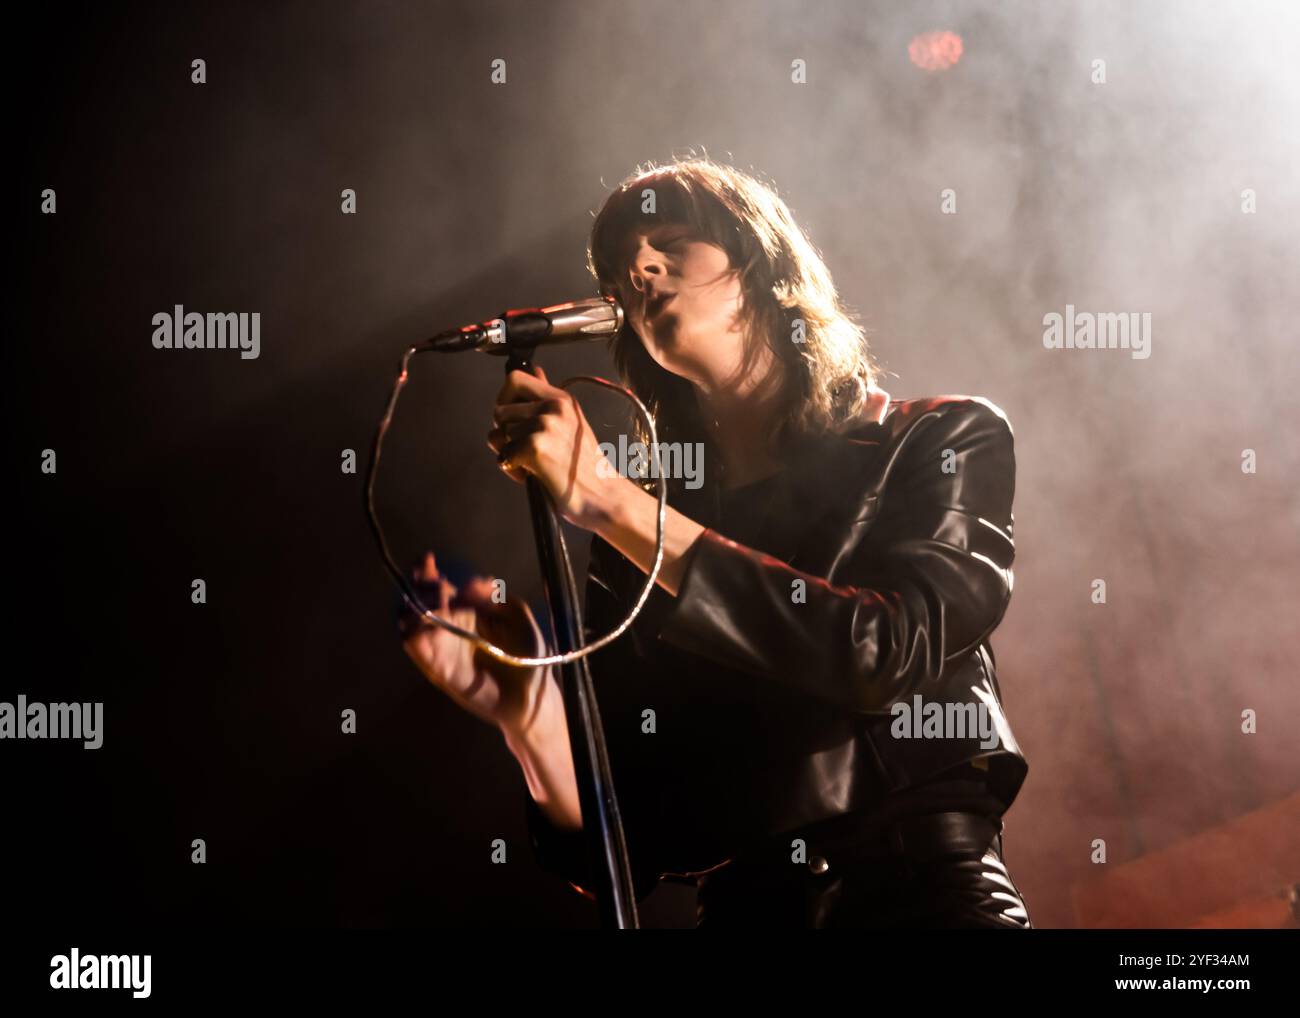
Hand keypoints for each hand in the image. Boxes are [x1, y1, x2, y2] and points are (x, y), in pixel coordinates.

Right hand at [399, 550, 552, 734]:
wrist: (533, 695)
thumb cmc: (528, 655)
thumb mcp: (516, 615)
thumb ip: (494, 597)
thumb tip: (470, 581)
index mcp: (466, 610)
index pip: (439, 587)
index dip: (428, 572)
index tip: (427, 559)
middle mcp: (448, 627)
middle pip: (419, 601)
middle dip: (420, 587)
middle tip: (437, 584)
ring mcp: (442, 648)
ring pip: (410, 623)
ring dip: (414, 608)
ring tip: (436, 600)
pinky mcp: (439, 670)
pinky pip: (417, 650)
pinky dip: (414, 634)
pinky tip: (425, 622)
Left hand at [486, 365, 631, 531]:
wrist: (603, 495)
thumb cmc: (585, 467)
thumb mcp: (570, 422)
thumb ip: (548, 398)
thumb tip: (536, 370)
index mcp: (562, 399)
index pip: (515, 379)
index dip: (503, 398)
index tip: (509, 418)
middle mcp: (554, 407)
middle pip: (500, 410)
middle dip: (504, 433)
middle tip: (523, 449)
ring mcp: (545, 425)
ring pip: (500, 434)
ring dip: (509, 454)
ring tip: (533, 465)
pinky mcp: (536, 447)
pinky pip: (503, 454)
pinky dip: (512, 470)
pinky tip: (532, 475)